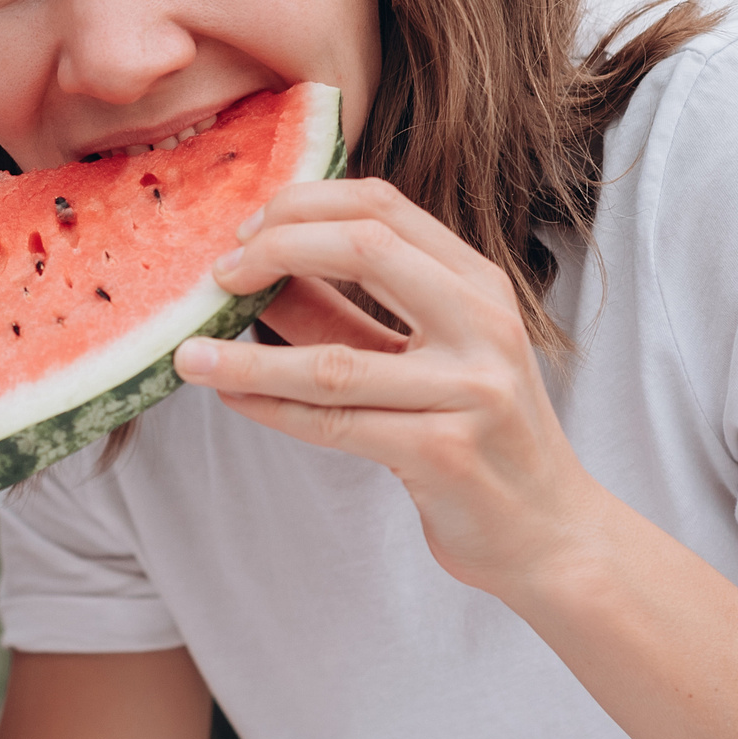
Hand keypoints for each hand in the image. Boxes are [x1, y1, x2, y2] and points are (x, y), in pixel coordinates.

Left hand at [176, 178, 615, 602]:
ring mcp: (470, 388)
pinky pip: (335, 424)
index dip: (304, 205)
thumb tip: (252, 274)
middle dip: (276, 249)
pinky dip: (271, 408)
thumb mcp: (421, 355)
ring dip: (246, 358)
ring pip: (332, 359)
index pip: (383, 207)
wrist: (550, 533)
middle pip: (365, 248)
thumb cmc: (476, 434)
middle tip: (217, 275)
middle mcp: (483, 324)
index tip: (246, 229)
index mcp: (479, 283)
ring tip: (187, 355)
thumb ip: (343, 310)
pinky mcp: (444, 453)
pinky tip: (230, 396)